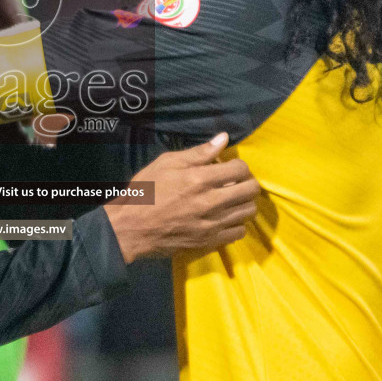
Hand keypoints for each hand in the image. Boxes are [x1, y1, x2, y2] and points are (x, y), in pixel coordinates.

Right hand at [103, 132, 259, 262]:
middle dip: (247, 181)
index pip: (240, 169)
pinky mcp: (210, 242)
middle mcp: (211, 202)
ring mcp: (212, 224)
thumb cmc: (146, 191)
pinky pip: (239, 232)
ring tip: (231, 199)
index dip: (239, 165)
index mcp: (200, 180)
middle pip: (250, 190)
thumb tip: (224, 138)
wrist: (131, 228)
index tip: (229, 166)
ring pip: (248, 211)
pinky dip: (237, 223)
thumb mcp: (166, 163)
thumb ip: (198, 152)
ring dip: (244, 202)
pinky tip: (225, 217)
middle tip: (235, 182)